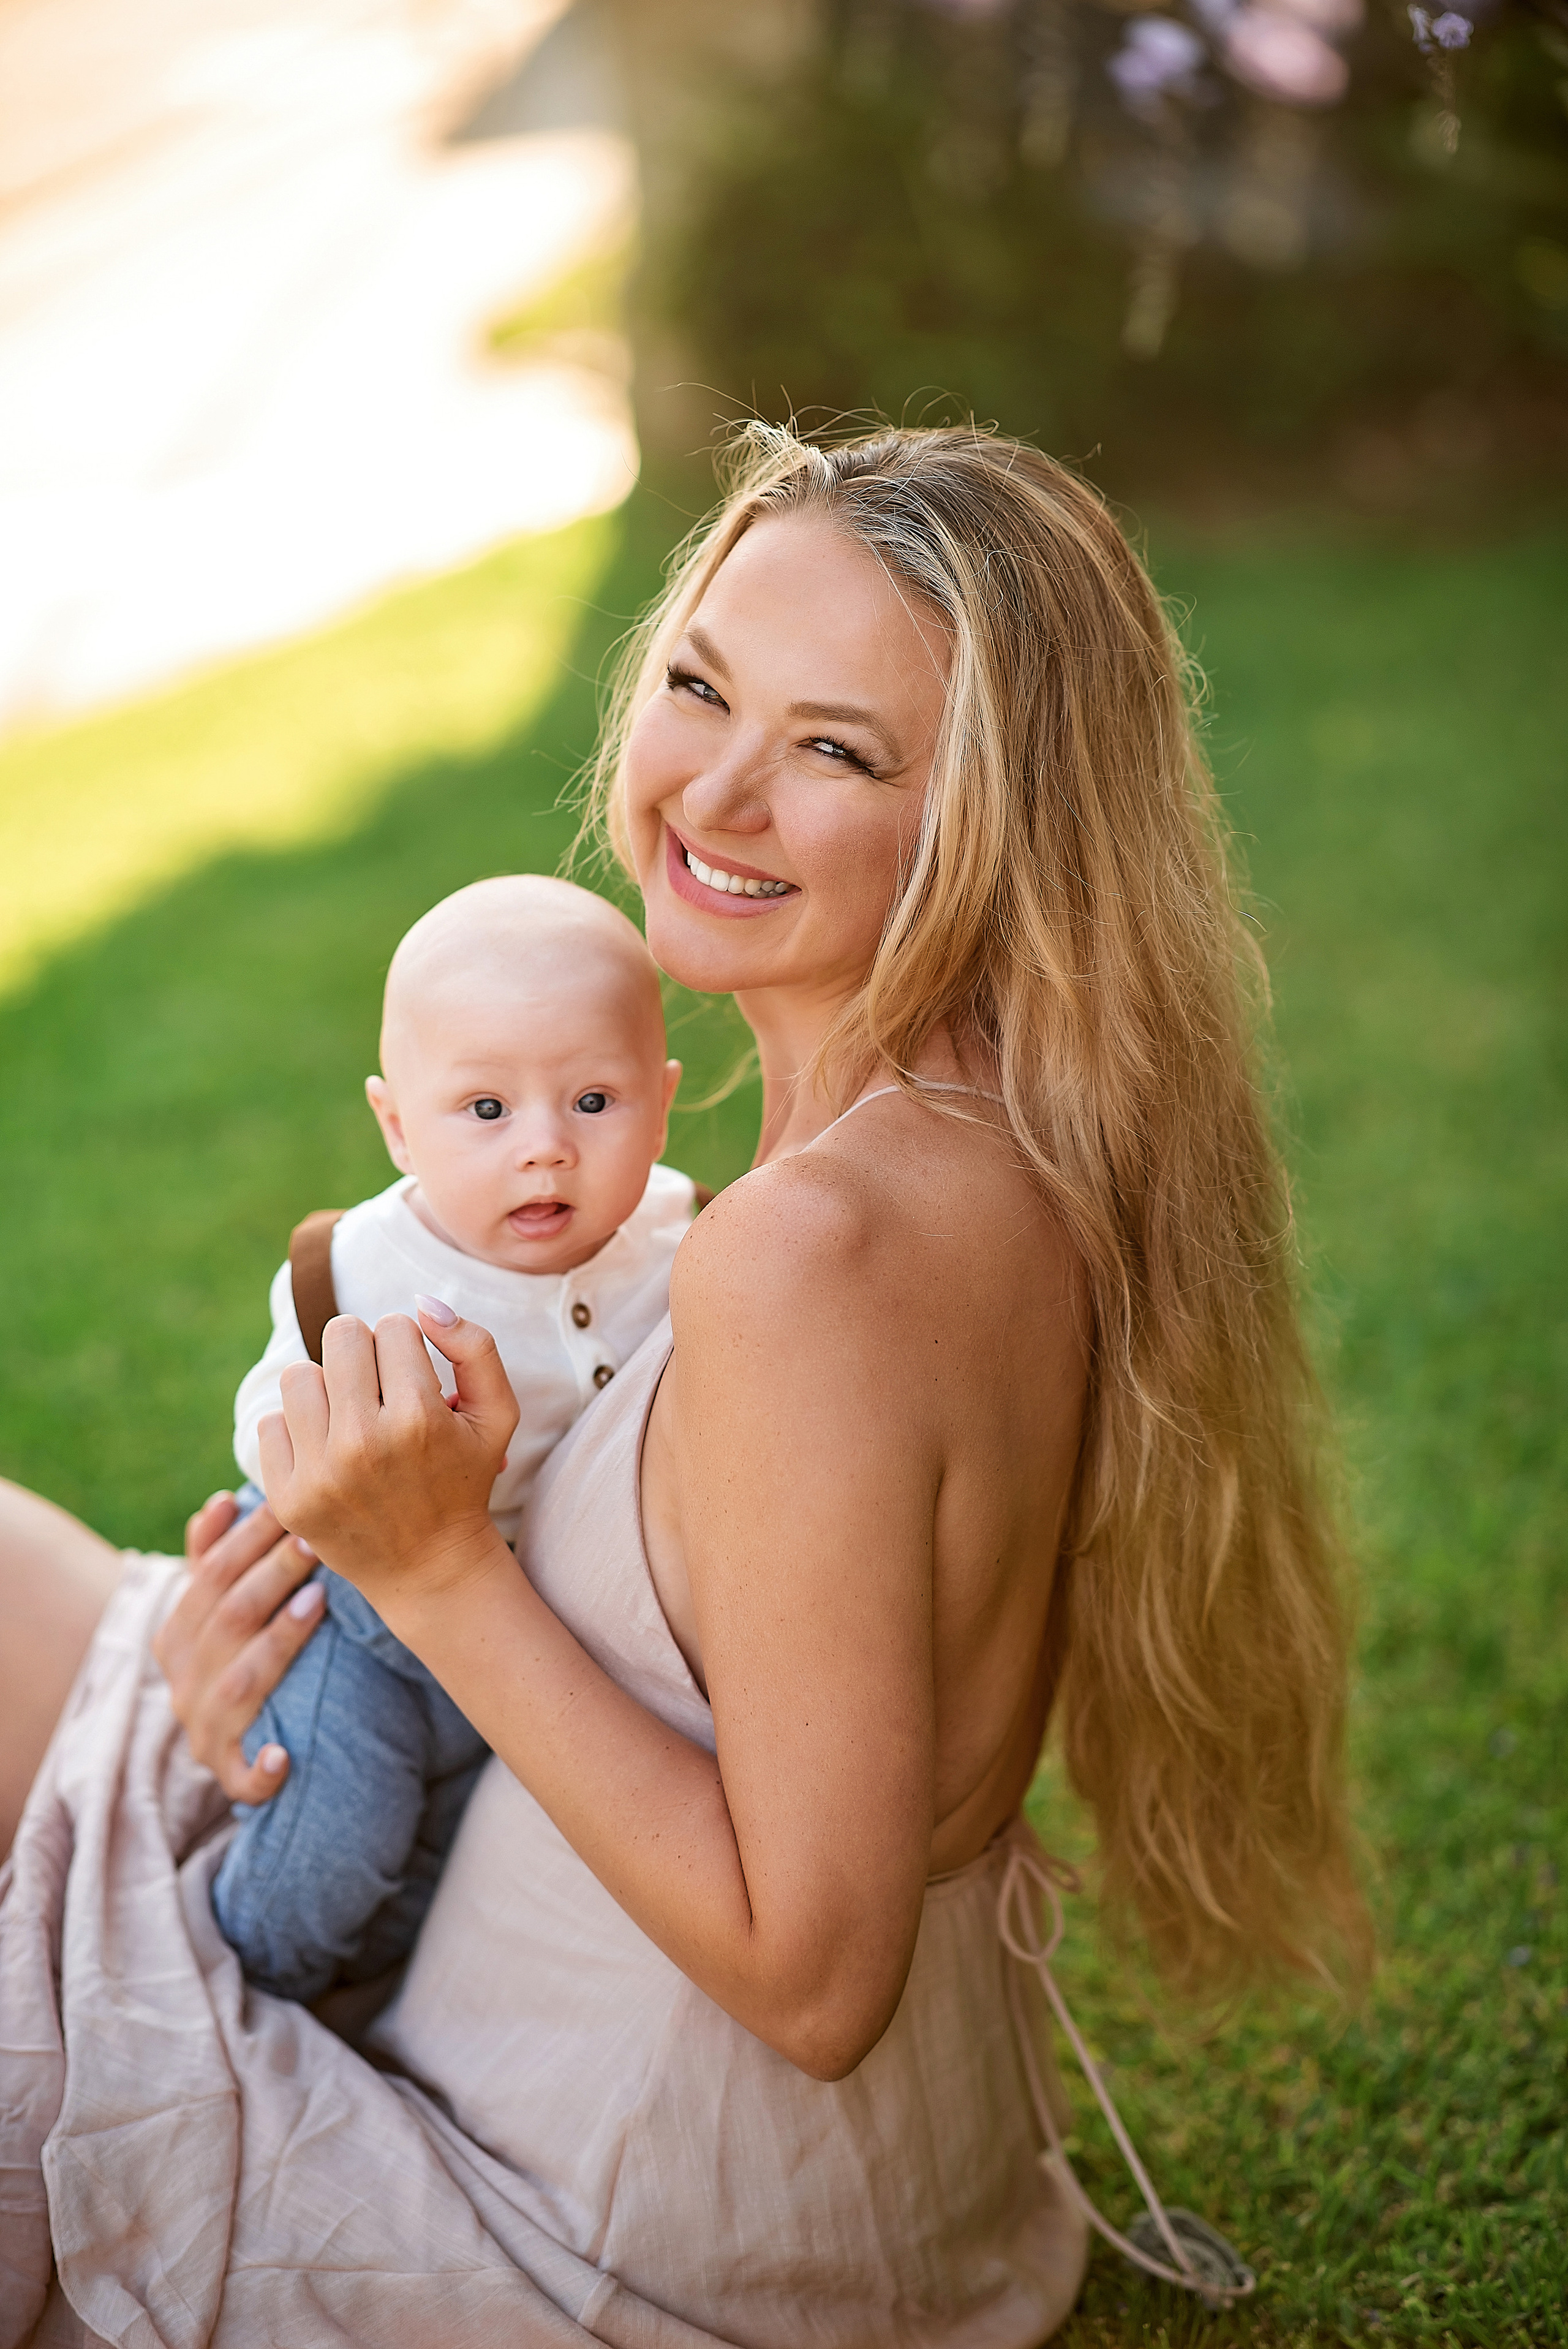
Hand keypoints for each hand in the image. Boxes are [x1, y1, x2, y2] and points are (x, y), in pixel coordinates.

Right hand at [152, 1490, 326, 1802]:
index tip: (287, 1507)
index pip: (208, 1577)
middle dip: (273, 1576)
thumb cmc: (236, 1656)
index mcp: (175, 1638)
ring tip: (318, 1601)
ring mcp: (204, 1730)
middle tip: (315, 1541)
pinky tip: (283, 1755)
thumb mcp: (217, 1608)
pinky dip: (259, 1769)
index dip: (246, 1540)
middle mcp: (183, 1683)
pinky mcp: (228, 1773)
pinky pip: (241, 1777)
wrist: (236, 1742)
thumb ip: (213, 1556)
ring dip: (278, 1641)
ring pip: (241, 1682)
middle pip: (228, 1621)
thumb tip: (221, 1502)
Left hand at [257, 1307, 518, 1620]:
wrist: (429, 1568)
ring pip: (298, 1374)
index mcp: (418, 1417)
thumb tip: (423, 1303)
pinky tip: (326, 1452)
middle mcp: (363, 1443)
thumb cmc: (464, 1479)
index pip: (392, 1327)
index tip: (414, 1384)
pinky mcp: (287, 1497)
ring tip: (348, 1418)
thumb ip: (476, 1347)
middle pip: (339, 1335)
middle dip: (361, 1354)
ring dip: (324, 1388)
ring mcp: (319, 1473)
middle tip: (376, 1390)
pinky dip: (296, 1430)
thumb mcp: (496, 1414)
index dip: (407, 1349)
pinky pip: (270, 1423)